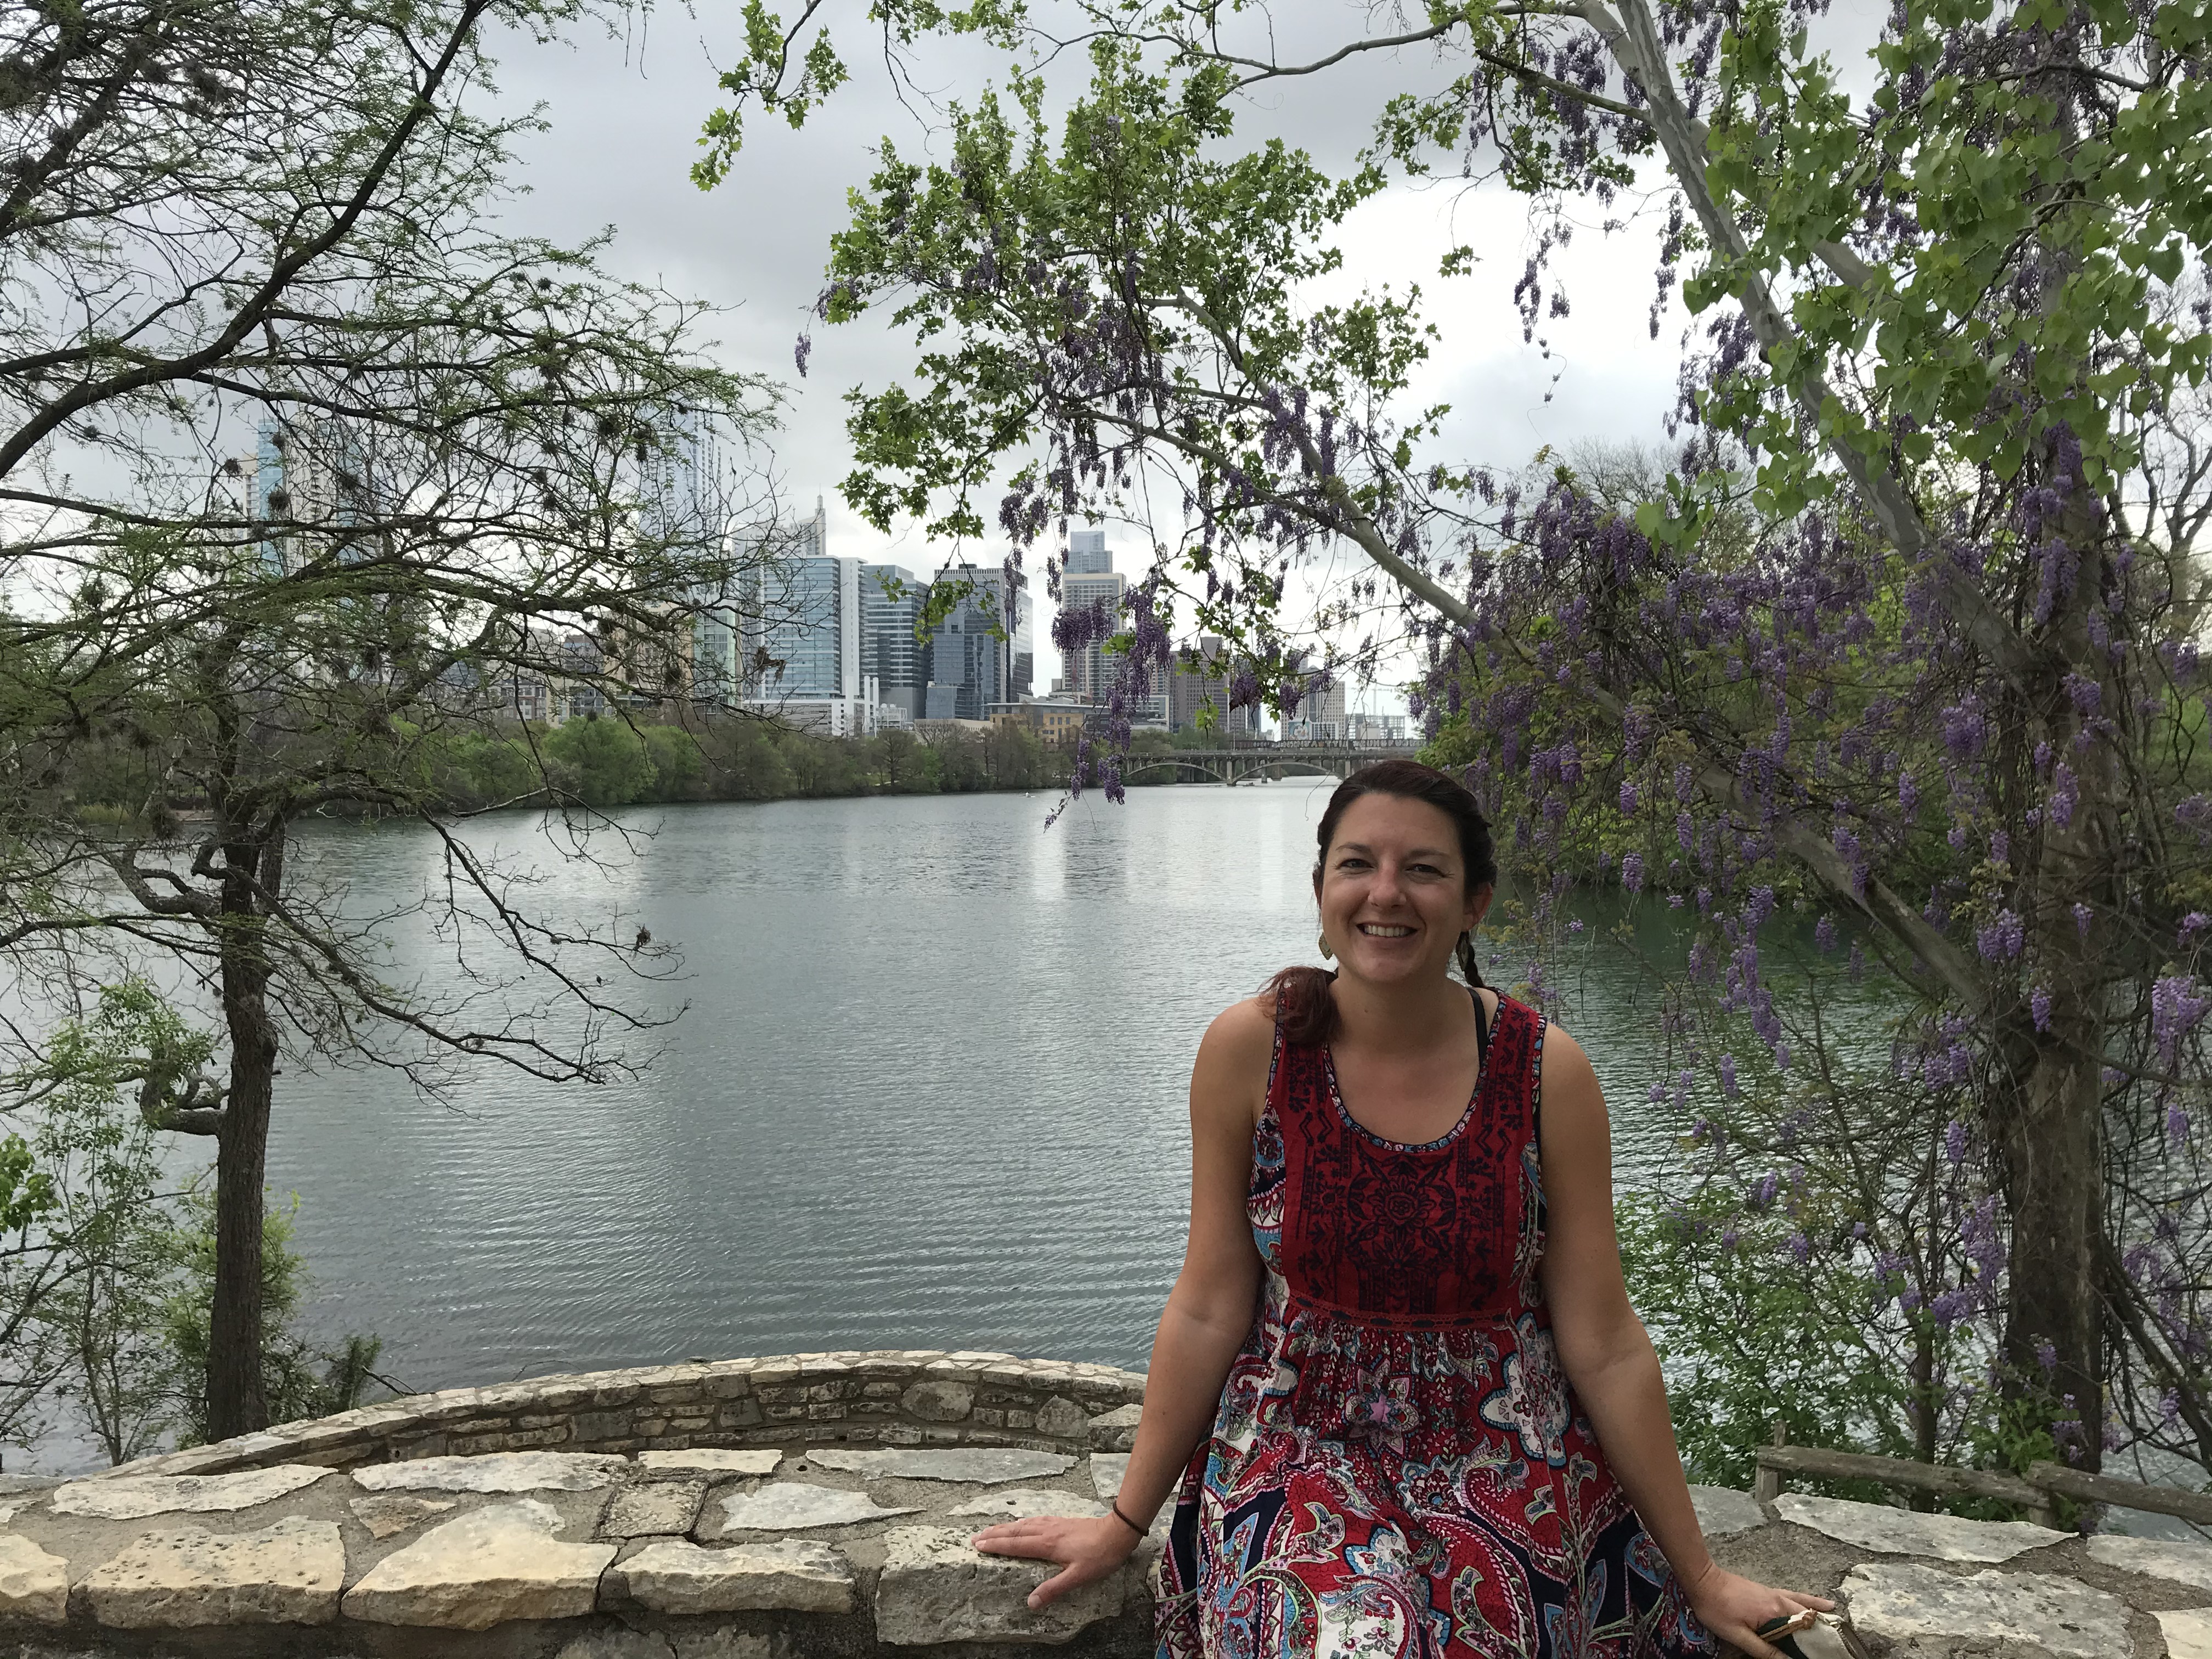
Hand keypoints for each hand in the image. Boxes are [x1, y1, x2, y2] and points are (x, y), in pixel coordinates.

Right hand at [969, 1514, 1141, 1608]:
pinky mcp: (1061, 1522)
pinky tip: (1022, 1523)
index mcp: (1047, 1545)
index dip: (996, 1545)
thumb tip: (1031, 1602)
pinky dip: (1022, 1522)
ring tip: (991, 1530)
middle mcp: (1047, 1531)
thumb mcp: (1078, 1577)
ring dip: (1005, 1527)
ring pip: (1024, 1524)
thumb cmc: (1099, 1556)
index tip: (978, 1545)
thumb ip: (1053, 1589)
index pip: (1015, 1545)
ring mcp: (1054, 1524)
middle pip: (1015, 1531)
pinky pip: (1034, 1520)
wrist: (1117, 1532)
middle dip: (994, 1534)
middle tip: (975, 1537)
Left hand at [1680, 1560, 1836, 1658]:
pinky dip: (1812, 1602)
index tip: (1828, 1654)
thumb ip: (1764, 1650)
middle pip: (1809, 1620)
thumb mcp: (1738, 1635)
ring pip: (1807, 1607)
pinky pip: (1797, 1597)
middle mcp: (1780, 1600)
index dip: (1816, 1646)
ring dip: (1821, 1620)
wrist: (1702, 1580)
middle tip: (1836, 1649)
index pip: (1804, 1632)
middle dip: (1823, 1635)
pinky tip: (1824, 1605)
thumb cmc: (1716, 1608)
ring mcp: (1776, 1594)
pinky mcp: (1770, 1592)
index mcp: (1775, 1611)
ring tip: (1840, 1631)